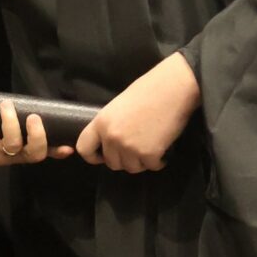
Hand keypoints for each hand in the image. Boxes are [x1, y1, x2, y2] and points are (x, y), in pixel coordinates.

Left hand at [0, 99, 74, 166]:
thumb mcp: (12, 130)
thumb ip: (27, 125)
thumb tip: (46, 114)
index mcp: (26, 150)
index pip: (46, 151)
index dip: (57, 150)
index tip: (68, 147)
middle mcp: (17, 156)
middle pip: (33, 153)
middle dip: (36, 135)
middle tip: (33, 116)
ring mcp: (1, 156)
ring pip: (12, 143)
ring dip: (11, 122)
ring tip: (6, 104)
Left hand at [76, 52, 200, 172]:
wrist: (172, 88)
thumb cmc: (147, 90)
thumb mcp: (118, 106)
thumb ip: (111, 125)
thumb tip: (111, 141)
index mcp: (101, 122)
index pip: (84, 149)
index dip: (93, 156)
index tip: (103, 155)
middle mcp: (111, 137)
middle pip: (112, 163)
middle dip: (123, 158)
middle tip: (136, 146)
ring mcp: (130, 147)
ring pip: (132, 168)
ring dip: (141, 161)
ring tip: (150, 145)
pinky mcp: (149, 154)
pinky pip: (151, 167)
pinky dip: (158, 161)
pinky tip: (162, 147)